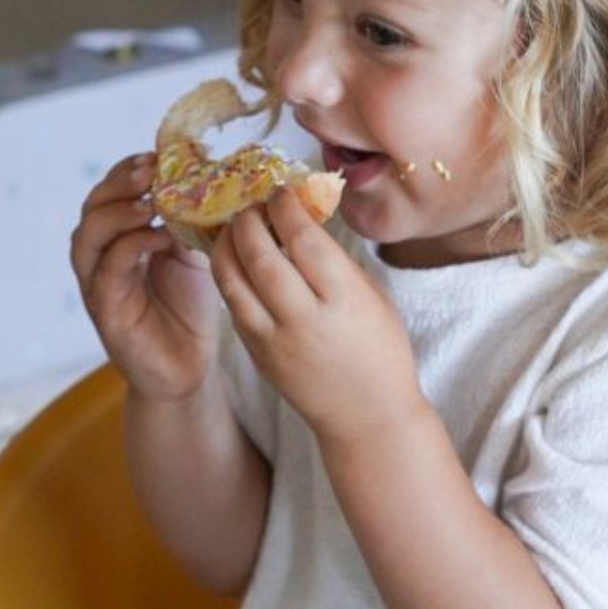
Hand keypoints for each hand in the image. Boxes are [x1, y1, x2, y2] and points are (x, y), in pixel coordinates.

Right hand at [70, 152, 222, 401]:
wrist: (190, 368)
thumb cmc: (189, 309)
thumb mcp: (192, 254)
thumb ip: (188, 220)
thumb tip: (203, 174)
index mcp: (117, 237)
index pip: (110, 192)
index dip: (128, 170)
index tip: (158, 154)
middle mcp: (100, 257)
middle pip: (91, 208)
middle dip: (119, 183)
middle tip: (151, 170)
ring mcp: (97, 284)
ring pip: (87, 237)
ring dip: (118, 213)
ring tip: (151, 202)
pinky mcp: (105, 312)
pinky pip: (108, 271)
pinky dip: (130, 248)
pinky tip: (159, 238)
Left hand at [211, 188, 420, 442]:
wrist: (367, 416)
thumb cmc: (380, 351)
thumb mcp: (372, 298)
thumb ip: (335, 261)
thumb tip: (300, 218)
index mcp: (344, 301)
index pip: (303, 240)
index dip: (286, 208)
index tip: (281, 192)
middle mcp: (305, 320)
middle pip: (260, 256)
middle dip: (250, 220)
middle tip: (253, 204)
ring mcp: (275, 341)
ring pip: (232, 280)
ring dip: (227, 244)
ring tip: (235, 226)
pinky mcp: (257, 355)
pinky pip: (234, 305)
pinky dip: (229, 275)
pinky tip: (235, 258)